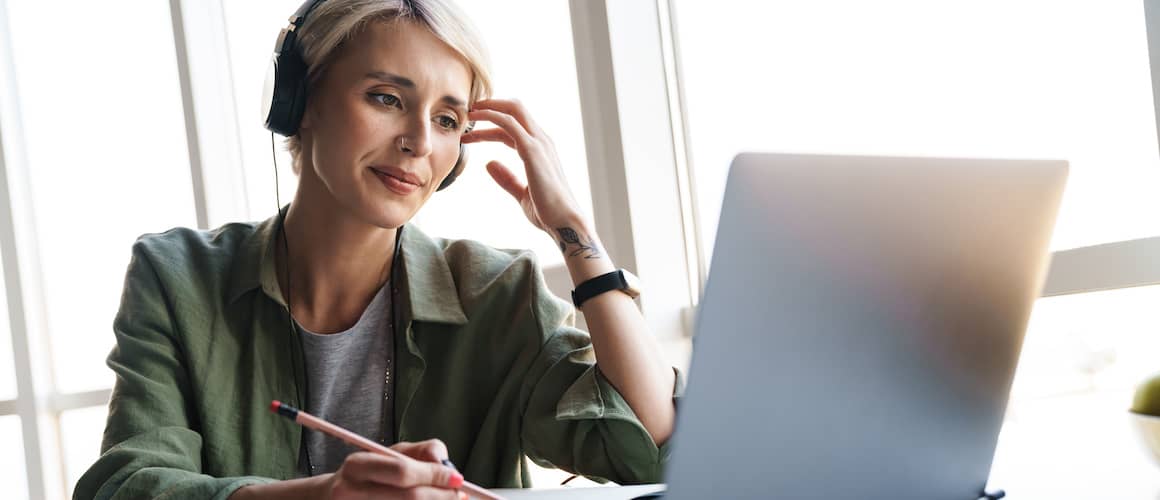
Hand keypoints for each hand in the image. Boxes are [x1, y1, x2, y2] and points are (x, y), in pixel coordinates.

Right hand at [323, 440, 464, 499]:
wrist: (331, 499)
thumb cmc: (370, 474)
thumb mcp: (390, 454)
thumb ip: (421, 452)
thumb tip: (444, 462)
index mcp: (357, 465)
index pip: (403, 471)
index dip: (435, 476)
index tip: (458, 478)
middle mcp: (349, 492)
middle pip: (408, 498)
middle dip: (441, 497)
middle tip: (459, 495)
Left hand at [462, 98, 590, 235]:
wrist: (564, 221)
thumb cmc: (548, 211)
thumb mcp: (522, 193)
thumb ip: (507, 178)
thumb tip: (488, 164)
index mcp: (541, 150)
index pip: (514, 126)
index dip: (492, 125)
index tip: (471, 131)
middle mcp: (542, 141)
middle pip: (515, 109)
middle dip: (491, 105)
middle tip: (468, 111)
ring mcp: (539, 143)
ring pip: (512, 110)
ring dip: (488, 108)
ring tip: (467, 112)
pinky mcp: (533, 150)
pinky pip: (509, 124)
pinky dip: (491, 116)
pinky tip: (475, 119)